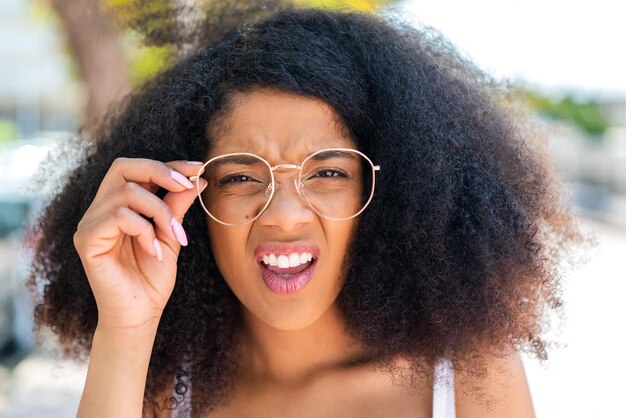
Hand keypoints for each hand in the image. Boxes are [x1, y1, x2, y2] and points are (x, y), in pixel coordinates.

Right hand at [73, 158, 206, 331]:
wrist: (140, 315)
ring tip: (174, 236)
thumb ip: (178, 206)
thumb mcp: (171, 235)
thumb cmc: (152, 278)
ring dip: (159, 211)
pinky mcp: (86, 241)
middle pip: (122, 167)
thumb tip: (198, 179)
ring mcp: (90, 224)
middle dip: (160, 172)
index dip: (168, 165)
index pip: (137, 169)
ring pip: (126, 192)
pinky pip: (118, 217)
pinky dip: (144, 230)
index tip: (198, 169)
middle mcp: (100, 210)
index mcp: (119, 205)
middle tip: (187, 186)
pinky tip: (154, 251)